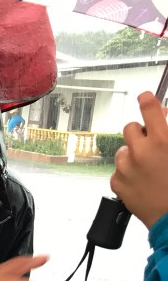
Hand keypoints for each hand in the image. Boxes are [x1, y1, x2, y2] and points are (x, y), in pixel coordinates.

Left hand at [110, 92, 167, 228]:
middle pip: (130, 128)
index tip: (145, 98)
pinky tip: (142, 182)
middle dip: (140, 133)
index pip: (149, 109)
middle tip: (151, 144)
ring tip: (149, 168)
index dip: (147, 100)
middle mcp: (141, 151)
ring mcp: (126, 168)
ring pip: (123, 150)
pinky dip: (128, 173)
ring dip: (133, 154)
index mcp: (163, 140)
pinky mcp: (117, 183)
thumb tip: (163, 117)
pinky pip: (119, 170)